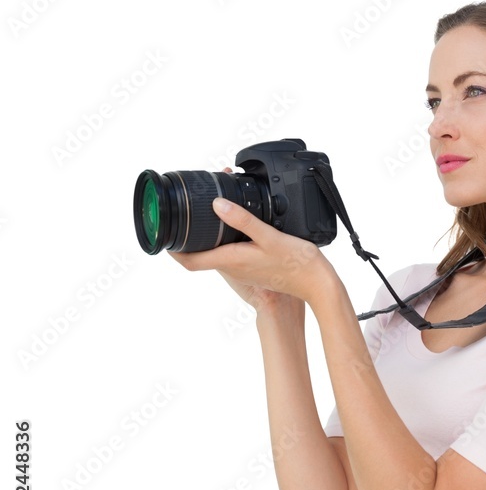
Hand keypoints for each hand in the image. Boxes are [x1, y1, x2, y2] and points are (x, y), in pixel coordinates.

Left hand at [169, 197, 334, 308]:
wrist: (318, 284)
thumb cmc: (297, 264)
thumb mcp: (270, 236)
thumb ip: (243, 220)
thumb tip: (217, 205)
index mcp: (232, 260)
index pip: (190, 261)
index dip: (172, 250)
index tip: (164, 235)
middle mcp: (235, 267)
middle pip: (201, 255)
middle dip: (190, 237)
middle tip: (185, 217)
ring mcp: (246, 269)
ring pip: (217, 253)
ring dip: (210, 236)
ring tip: (211, 214)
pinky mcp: (257, 267)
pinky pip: (233, 253)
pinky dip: (228, 239)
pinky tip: (239, 225)